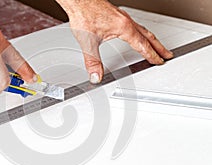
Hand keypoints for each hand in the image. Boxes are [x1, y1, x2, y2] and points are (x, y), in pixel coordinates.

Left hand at [56, 0, 173, 83]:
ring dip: (151, 39)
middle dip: (158, 47)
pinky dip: (140, 32)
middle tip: (166, 54)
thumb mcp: (88, 43)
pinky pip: (134, 25)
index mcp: (124, 28)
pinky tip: (135, 35)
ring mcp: (122, 17)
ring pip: (142, 29)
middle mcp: (126, 21)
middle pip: (148, 36)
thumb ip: (93, 62)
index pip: (142, 45)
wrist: (78, 1)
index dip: (151, 55)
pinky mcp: (116, 15)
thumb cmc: (84, 15)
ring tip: (156, 46)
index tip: (158, 61)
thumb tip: (96, 76)